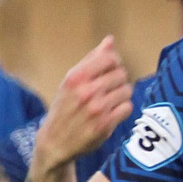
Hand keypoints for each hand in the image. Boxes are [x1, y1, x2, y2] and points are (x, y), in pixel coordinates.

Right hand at [33, 37, 133, 172]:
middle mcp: (86, 92)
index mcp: (76, 77)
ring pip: (127, 90)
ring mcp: (97, 109)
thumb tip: (110, 40)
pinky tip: (113, 111)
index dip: (115, 62)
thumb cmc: (64, 107)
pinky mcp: (106, 125)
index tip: (111, 70)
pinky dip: (123, 109)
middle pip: (121, 74)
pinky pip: (127, 108)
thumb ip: (91, 60)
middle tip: (111, 88)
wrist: (55, 141)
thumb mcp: (71, 81)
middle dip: (119, 79)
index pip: (110, 58)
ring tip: (112, 100)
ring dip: (122, 94)